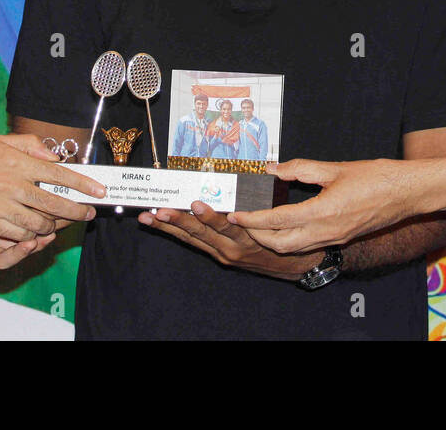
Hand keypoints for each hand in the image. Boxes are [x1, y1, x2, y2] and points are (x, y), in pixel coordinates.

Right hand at [0, 133, 105, 241]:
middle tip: (88, 214)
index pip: (60, 176)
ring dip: (53, 226)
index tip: (99, 192)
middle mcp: (12, 186)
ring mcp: (0, 207)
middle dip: (77, 211)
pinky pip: (18, 234)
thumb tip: (54, 157)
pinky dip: (30, 235)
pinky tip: (35, 230)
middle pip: (54, 204)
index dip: (83, 185)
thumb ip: (30, 146)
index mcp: (18, 164)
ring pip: (38, 224)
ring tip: (60, 223)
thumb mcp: (0, 141)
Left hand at [138, 201, 322, 279]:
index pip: (225, 225)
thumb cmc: (287, 235)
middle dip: (179, 221)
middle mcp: (232, 248)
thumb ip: (257, 202)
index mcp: (248, 237)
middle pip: (202, 233)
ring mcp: (224, 254)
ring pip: (193, 239)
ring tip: (150, 217)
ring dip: (169, 228)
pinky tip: (159, 224)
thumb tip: (236, 179)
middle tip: (161, 211)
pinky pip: (195, 243)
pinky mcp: (220, 256)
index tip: (196, 203)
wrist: (295, 266)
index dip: (209, 216)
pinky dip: (177, 233)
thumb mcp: (277, 219)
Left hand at [227, 158, 416, 254]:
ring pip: (293, 249)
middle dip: (256, 234)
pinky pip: (308, 245)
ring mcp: (334, 238)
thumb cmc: (376, 178)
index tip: (234, 213)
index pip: (277, 221)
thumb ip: (301, 169)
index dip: (253, 218)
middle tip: (241, 219)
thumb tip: (274, 169)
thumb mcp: (336, 168)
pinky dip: (289, 239)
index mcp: (323, 212)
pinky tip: (283, 225)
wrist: (407, 194)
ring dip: (271, 239)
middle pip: (280, 243)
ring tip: (256, 223)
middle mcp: (326, 231)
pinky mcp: (340, 238)